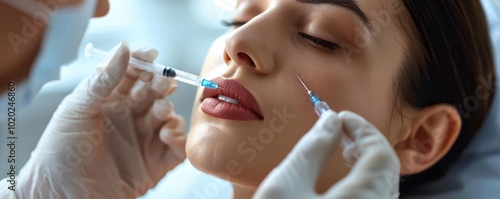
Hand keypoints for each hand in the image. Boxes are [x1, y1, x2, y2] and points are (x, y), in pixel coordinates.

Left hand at [0, 42, 186, 198]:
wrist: (61, 195)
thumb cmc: (60, 151)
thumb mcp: (77, 108)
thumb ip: (104, 79)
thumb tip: (124, 48)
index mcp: (109, 102)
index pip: (132, 75)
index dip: (143, 63)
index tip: (151, 55)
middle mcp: (129, 118)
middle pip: (153, 93)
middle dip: (161, 83)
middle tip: (164, 81)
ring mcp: (144, 140)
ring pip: (167, 116)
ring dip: (167, 109)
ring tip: (159, 111)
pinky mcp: (156, 163)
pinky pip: (177, 146)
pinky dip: (178, 137)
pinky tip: (167, 133)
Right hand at [254, 110, 399, 198]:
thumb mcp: (285, 185)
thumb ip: (312, 149)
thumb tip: (330, 122)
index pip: (381, 154)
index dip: (363, 129)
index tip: (338, 117)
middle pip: (388, 172)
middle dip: (367, 144)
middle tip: (340, 130)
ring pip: (384, 189)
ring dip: (368, 163)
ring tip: (343, 149)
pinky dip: (365, 183)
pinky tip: (345, 178)